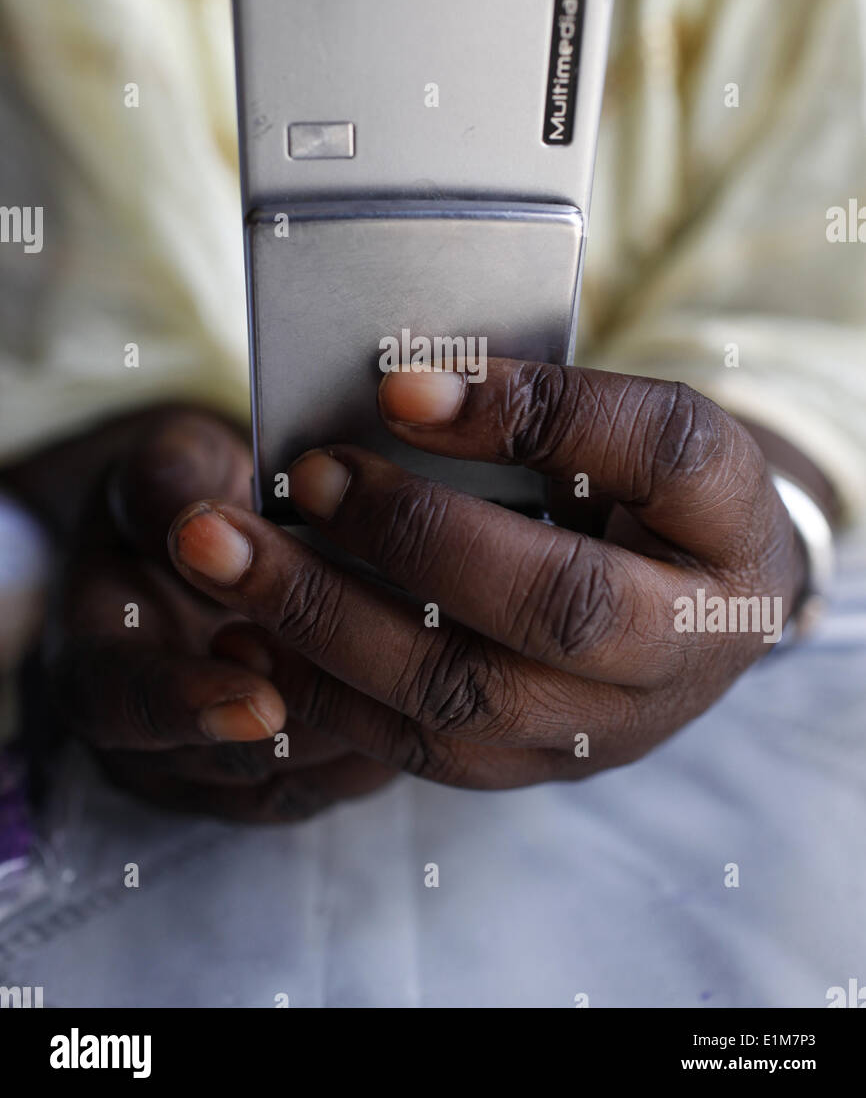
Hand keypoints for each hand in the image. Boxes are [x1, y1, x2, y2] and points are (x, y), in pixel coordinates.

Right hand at [50, 409, 394, 819]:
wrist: (212, 531)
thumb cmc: (187, 492)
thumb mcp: (163, 463)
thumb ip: (164, 481)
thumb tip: (186, 511)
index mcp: (96, 663)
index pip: (122, 707)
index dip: (186, 706)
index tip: (257, 694)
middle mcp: (156, 742)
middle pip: (232, 759)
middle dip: (309, 713)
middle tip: (380, 662)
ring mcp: (227, 771)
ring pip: (303, 776)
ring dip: (366, 720)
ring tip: (424, 648)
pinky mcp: (298, 777)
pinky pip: (348, 776)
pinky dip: (396, 729)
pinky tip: (441, 670)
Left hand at [166, 362, 806, 788]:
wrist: (701, 616)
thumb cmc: (661, 501)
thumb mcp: (648, 431)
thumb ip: (557, 405)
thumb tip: (408, 392)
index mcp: (727, 532)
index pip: (653, 454)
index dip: (534, 415)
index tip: (403, 382)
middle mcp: (679, 649)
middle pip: (551, 606)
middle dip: (407, 537)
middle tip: (301, 474)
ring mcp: (600, 728)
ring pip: (464, 696)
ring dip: (326, 622)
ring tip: (222, 554)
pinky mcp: (526, 767)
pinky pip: (419, 748)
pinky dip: (322, 693)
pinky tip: (246, 637)